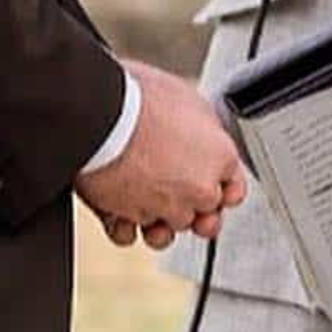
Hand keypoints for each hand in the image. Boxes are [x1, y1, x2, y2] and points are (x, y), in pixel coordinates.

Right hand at [78, 63, 246, 246]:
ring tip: (142, 194)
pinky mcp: (126, 218)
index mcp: (219, 158)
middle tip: (172, 183)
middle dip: (189, 201)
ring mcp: (163, 208)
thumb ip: (201, 126)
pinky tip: (118, 208)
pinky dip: (122, 224)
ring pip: (169, 228)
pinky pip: (128, 234)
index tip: (210, 182)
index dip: (220, 185)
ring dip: (157, 217)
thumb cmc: (140, 96)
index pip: (234, 188)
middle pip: (203, 211)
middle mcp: (197, 190)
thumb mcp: (186, 97)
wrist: (97, 113)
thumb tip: (198, 129)